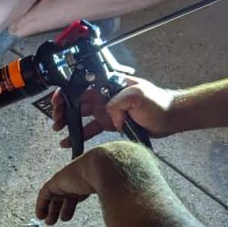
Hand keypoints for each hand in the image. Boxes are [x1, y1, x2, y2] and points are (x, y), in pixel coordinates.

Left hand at [36, 143, 159, 224]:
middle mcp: (78, 178)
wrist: (112, 165)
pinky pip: (45, 193)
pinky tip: (40, 216)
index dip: (73, 203)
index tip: (68, 216)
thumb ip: (130, 204)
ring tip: (49, 222)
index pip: (78, 192)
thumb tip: (143, 220)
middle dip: (60, 207)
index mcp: (91, 179)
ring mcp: (68, 178)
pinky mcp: (58, 180)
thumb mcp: (126, 194)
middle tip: (57, 220)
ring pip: (55, 194)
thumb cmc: (123, 180)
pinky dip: (41, 204)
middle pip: (65, 194)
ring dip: (51, 208)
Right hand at [50, 76, 177, 148]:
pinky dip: (78, 135)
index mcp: (108, 85)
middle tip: (56, 120)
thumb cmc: (158, 102)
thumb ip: (119, 101)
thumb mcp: (138, 95)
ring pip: (80, 115)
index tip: (58, 101)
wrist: (170, 118)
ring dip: (67, 122)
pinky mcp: (110, 123)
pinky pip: (90, 129)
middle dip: (63, 109)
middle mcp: (104, 96)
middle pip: (76, 100)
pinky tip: (69, 142)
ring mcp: (106, 110)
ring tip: (58, 130)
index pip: (81, 85)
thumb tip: (107, 112)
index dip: (66, 92)